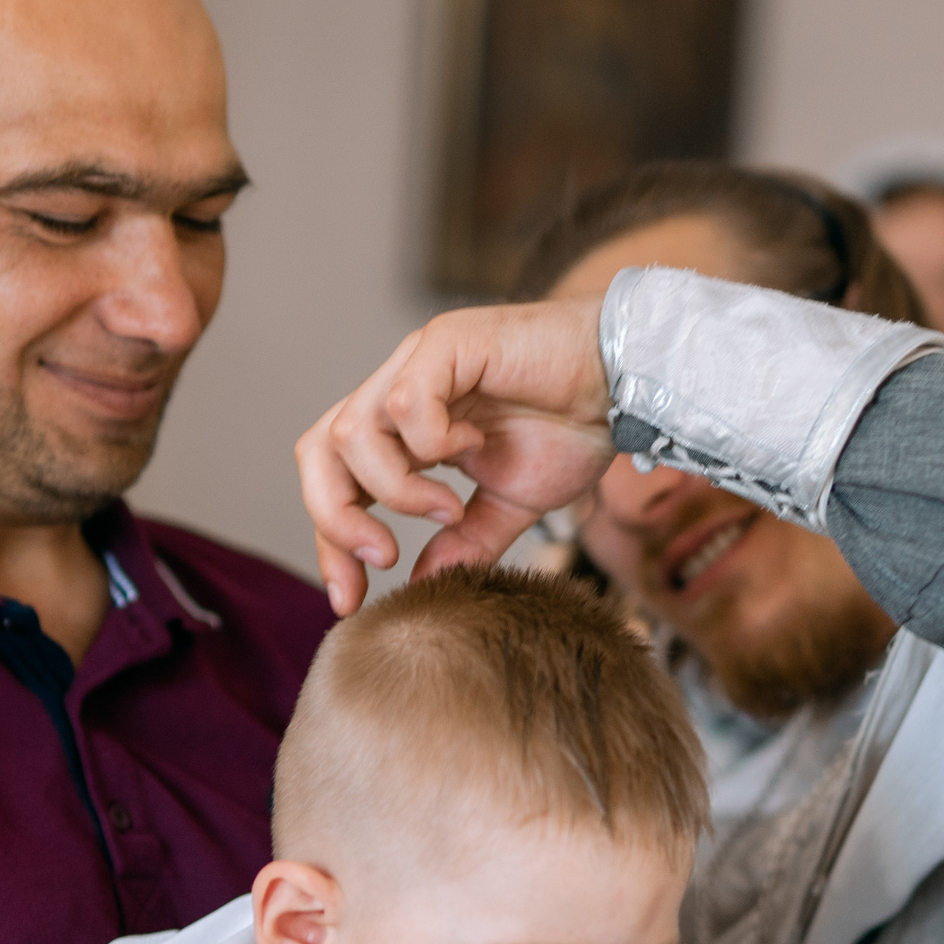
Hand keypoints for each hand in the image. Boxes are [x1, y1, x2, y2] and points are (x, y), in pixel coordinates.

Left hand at [296, 296, 614, 614]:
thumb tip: (421, 588)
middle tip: (379, 559)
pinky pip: (403, 403)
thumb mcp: (510, 504)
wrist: (626, 382)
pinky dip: (430, 443)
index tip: (351, 598)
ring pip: (351, 432)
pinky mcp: (445, 344)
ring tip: (446, 508)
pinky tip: (474, 448)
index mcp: (405, 431)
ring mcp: (417, 364)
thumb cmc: (572, 428)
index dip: (331, 542)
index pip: (335, 482)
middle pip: (317, 452)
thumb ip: (463, 542)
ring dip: (393, 488)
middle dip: (334, 517)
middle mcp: (399, 393)